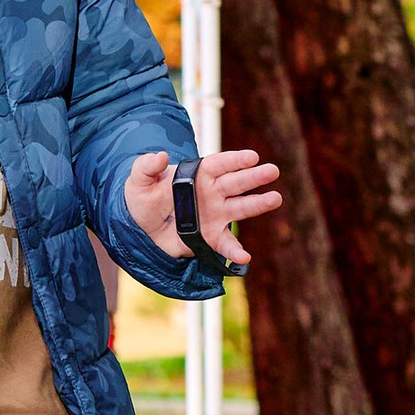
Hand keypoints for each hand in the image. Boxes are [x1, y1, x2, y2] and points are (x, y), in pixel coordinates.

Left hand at [125, 146, 282, 269]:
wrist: (139, 226)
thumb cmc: (142, 197)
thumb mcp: (139, 179)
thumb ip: (147, 166)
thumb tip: (160, 156)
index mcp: (199, 174)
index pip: (220, 164)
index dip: (235, 160)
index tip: (252, 156)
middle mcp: (213, 192)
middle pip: (236, 182)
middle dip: (254, 177)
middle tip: (272, 170)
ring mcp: (215, 214)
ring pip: (241, 208)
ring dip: (258, 204)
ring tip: (275, 198)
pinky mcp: (211, 236)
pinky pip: (226, 244)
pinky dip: (235, 251)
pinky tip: (244, 257)